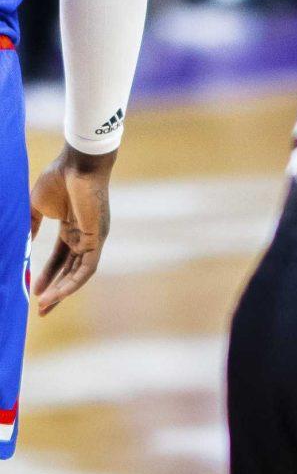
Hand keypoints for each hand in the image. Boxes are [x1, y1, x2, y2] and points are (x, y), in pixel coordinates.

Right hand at [30, 145, 114, 314]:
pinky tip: (57, 294)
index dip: (46, 276)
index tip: (33, 292)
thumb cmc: (57, 179)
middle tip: (40, 310)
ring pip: (79, 273)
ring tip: (44, 306)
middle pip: (70, 271)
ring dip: (62, 291)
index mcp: (72, 229)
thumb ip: (31, 227)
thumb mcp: (37, 208)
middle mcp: (84, 236)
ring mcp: (93, 238)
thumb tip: (22, 244)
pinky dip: (72, 283)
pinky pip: (87, 267)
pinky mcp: (97, 238)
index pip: (60, 260)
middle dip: (56, 291)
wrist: (76, 164)